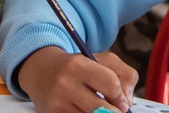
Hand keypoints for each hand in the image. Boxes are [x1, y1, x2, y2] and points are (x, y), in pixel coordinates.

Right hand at [17, 46, 136, 112]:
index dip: (121, 96)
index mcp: (78, 65)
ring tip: (96, 108)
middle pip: (102, 109)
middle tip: (113, 109)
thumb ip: (123, 74)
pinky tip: (84, 110)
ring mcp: (58, 104)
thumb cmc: (75, 67)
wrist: (40, 71)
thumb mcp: (100, 59)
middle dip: (113, 112)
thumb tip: (127, 102)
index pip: (111, 84)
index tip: (122, 102)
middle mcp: (65, 84)